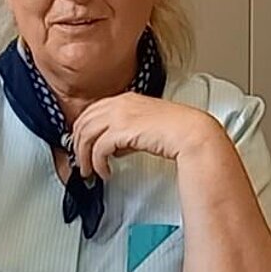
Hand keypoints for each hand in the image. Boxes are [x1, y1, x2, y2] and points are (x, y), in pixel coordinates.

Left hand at [71, 93, 223, 179]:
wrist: (192, 133)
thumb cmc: (175, 130)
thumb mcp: (144, 123)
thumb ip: (125, 129)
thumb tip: (112, 147)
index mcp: (124, 99)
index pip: (90, 112)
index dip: (80, 131)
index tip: (80, 146)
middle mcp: (119, 104)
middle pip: (82, 124)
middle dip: (77, 146)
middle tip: (80, 162)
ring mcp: (119, 115)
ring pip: (86, 136)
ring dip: (84, 158)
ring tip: (89, 171)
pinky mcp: (121, 130)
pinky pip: (98, 149)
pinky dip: (97, 163)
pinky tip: (105, 172)